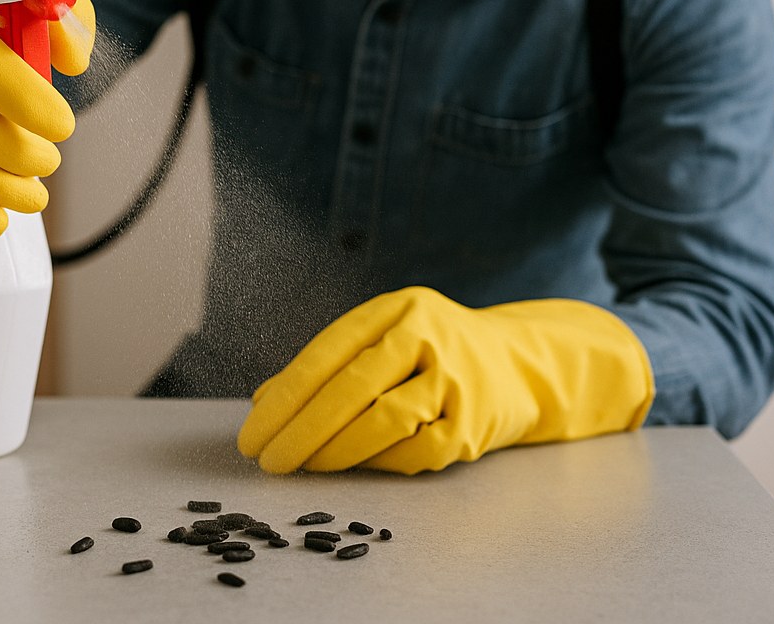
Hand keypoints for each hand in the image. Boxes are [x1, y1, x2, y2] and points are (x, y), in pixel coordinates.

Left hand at [238, 286, 652, 474]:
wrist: (520, 364)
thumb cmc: (430, 351)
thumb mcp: (384, 337)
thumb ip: (329, 365)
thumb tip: (263, 401)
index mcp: (398, 308)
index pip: (330, 350)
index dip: (286, 393)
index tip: (253, 430)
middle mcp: (428, 335)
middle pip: (353, 385)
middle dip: (302, 428)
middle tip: (268, 460)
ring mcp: (456, 379)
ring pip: (384, 420)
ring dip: (334, 450)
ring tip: (301, 466)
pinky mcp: (474, 424)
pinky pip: (415, 453)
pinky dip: (378, 463)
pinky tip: (353, 466)